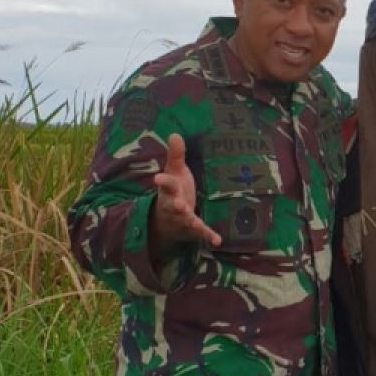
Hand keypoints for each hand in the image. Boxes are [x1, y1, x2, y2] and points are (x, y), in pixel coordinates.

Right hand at [150, 133, 221, 255]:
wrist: (166, 220)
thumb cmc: (174, 191)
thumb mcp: (175, 172)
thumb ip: (175, 156)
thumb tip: (175, 134)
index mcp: (169, 189)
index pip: (166, 184)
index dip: (163, 181)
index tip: (157, 179)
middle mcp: (173, 205)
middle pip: (173, 204)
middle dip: (176, 205)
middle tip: (180, 205)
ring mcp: (182, 219)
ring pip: (185, 220)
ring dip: (190, 221)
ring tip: (194, 222)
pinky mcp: (192, 229)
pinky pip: (200, 233)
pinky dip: (208, 236)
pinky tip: (217, 241)